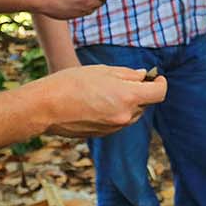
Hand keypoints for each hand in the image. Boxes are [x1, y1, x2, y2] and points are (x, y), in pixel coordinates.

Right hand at [31, 65, 166, 137]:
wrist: (46, 107)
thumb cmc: (72, 83)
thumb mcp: (103, 71)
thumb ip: (127, 74)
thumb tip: (143, 76)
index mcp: (128, 97)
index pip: (159, 93)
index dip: (160, 82)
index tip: (155, 76)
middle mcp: (125, 116)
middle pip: (145, 103)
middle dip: (141, 91)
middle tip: (128, 79)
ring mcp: (114, 128)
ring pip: (132, 114)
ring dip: (129, 102)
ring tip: (108, 90)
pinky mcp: (104, 134)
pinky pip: (119, 121)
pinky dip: (117, 111)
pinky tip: (99, 102)